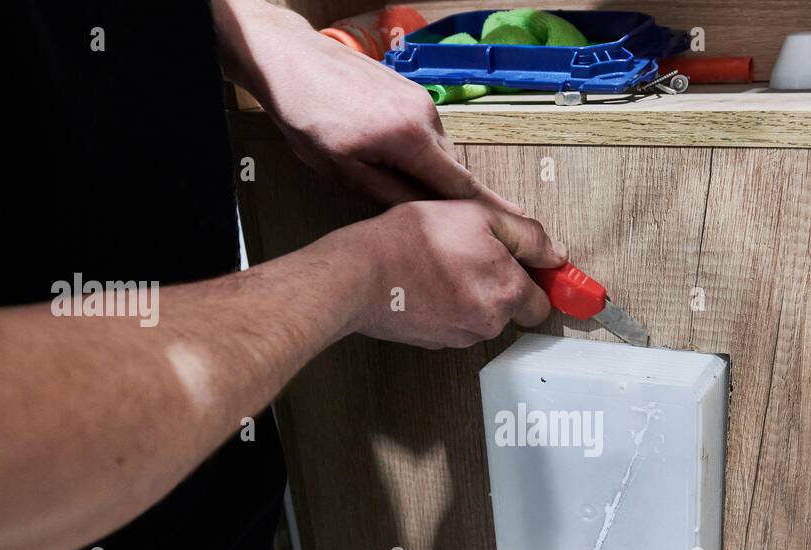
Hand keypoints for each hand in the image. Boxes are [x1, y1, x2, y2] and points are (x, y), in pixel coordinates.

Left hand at [216, 0, 523, 210]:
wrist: (289, 60)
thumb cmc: (305, 113)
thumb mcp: (341, 170)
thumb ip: (389, 196)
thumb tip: (427, 219)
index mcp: (409, 138)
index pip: (463, 187)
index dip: (494, 212)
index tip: (521, 228)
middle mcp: (425, 115)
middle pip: (453, 173)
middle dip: (445, 199)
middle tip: (428, 220)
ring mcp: (422, 101)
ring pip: (440, 154)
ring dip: (425, 174)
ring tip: (385, 177)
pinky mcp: (414, 93)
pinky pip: (429, 134)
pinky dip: (418, 153)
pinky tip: (386, 155)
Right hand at [346, 200, 566, 348]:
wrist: (360, 274)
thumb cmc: (413, 240)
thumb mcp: (479, 216)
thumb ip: (527, 235)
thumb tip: (555, 254)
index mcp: (507, 294)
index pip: (543, 303)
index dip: (536, 280)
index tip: (530, 268)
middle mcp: (488, 323)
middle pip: (511, 309)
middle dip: (501, 285)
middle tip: (474, 254)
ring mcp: (459, 336)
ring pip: (480, 315)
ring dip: (471, 292)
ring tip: (444, 262)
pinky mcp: (433, 341)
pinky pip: (453, 321)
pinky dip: (446, 304)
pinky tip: (428, 280)